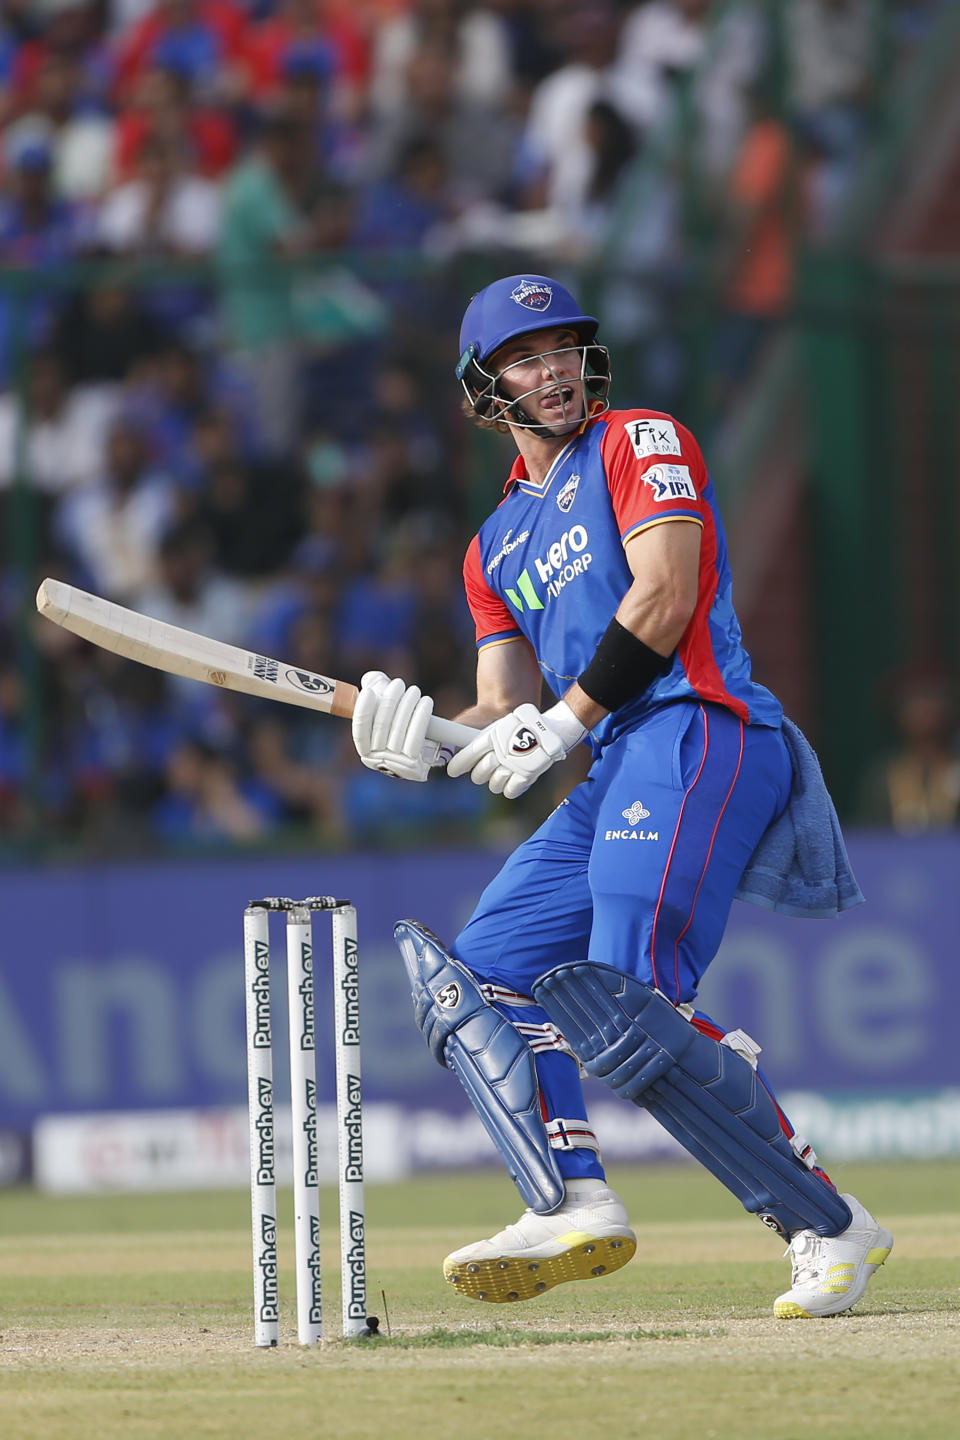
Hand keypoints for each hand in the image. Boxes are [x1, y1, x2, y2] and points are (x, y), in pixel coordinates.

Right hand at [351, 671, 451, 781]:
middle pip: (381, 725)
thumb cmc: (402, 726)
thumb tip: (371, 678)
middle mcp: (377, 758)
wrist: (429, 754)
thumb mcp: (387, 709)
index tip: (369, 691)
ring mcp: (396, 763)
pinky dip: (421, 716)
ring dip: (408, 704)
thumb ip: (376, 691)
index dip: (362, 710)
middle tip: (399, 683)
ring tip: (414, 691)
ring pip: (399, 728)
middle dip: (390, 700)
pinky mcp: (414, 764)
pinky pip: (416, 736)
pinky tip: (426, 702)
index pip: (360, 728)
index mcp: (366, 748)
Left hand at [446, 701, 585, 798]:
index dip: (459, 764)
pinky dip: (509, 789)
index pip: (469, 754)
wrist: (553, 727)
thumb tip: (460, 746)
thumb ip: (486, 737)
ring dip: (494, 783)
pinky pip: (510, 791)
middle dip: (477, 775)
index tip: (452, 771)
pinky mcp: (526, 775)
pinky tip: (511, 782)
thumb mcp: (502, 725)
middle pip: (479, 774)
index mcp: (492, 737)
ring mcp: (513, 765)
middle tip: (479, 774)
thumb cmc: (525, 725)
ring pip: (493, 784)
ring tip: (499, 776)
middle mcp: (500, 753)